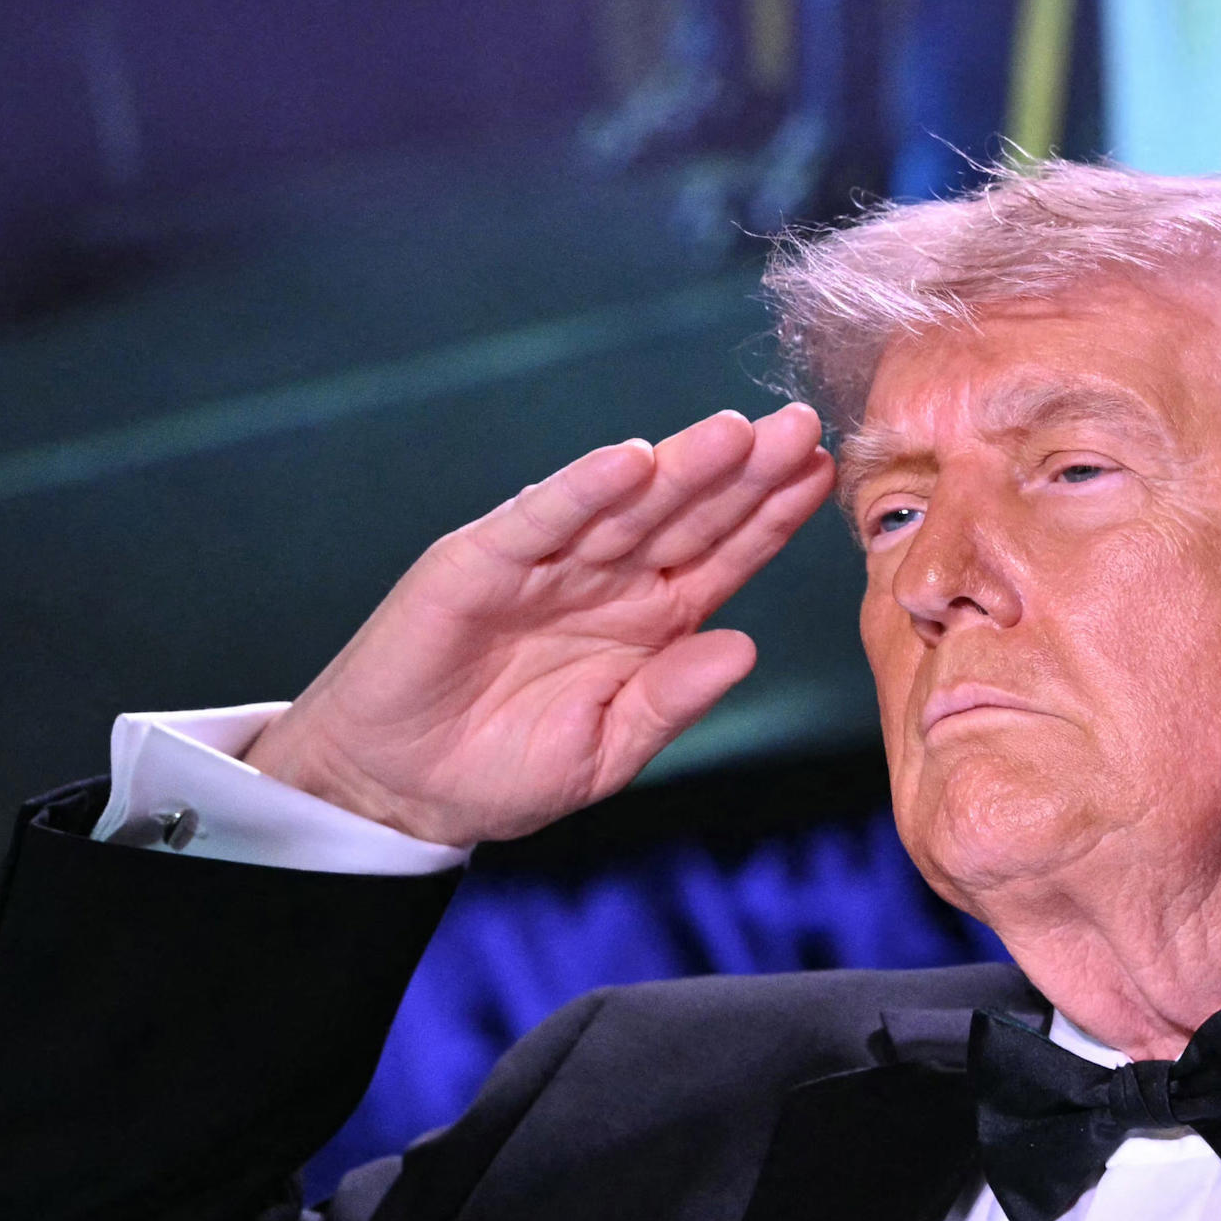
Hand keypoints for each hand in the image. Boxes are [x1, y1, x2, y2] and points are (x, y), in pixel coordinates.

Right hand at [245, 402, 833, 847]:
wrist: (396, 791)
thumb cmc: (500, 773)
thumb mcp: (606, 753)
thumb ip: (671, 700)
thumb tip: (744, 649)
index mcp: (648, 621)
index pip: (723, 557)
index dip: (770, 518)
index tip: (824, 477)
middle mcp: (604, 578)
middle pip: (686, 515)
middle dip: (743, 473)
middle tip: (801, 430)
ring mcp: (544, 563)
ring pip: (624, 506)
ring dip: (678, 467)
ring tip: (736, 434)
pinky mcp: (478, 561)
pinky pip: (540, 519)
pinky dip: (582, 490)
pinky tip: (632, 461)